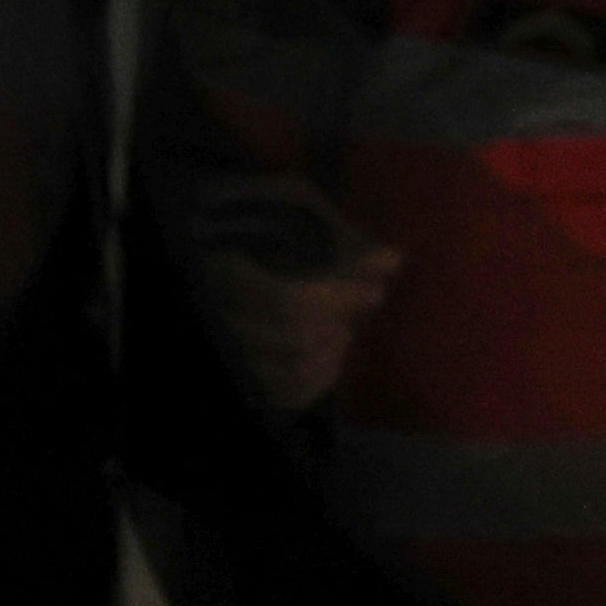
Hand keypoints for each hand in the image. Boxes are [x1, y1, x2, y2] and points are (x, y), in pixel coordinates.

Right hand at [184, 187, 406, 413]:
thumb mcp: (295, 209)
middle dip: (337, 323)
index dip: (337, 300)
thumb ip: (339, 237)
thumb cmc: (258, 220)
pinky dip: (317, 382)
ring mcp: (222, 351)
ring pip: (286, 373)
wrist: (215, 244)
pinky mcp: (238, 375)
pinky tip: (333, 357)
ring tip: (344, 329)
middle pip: (290, 339)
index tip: (373, 290)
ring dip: (329, 355)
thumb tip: (392, 260)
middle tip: (360, 303)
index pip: (284, 301)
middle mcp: (213, 315)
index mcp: (220, 266)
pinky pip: (281, 396)